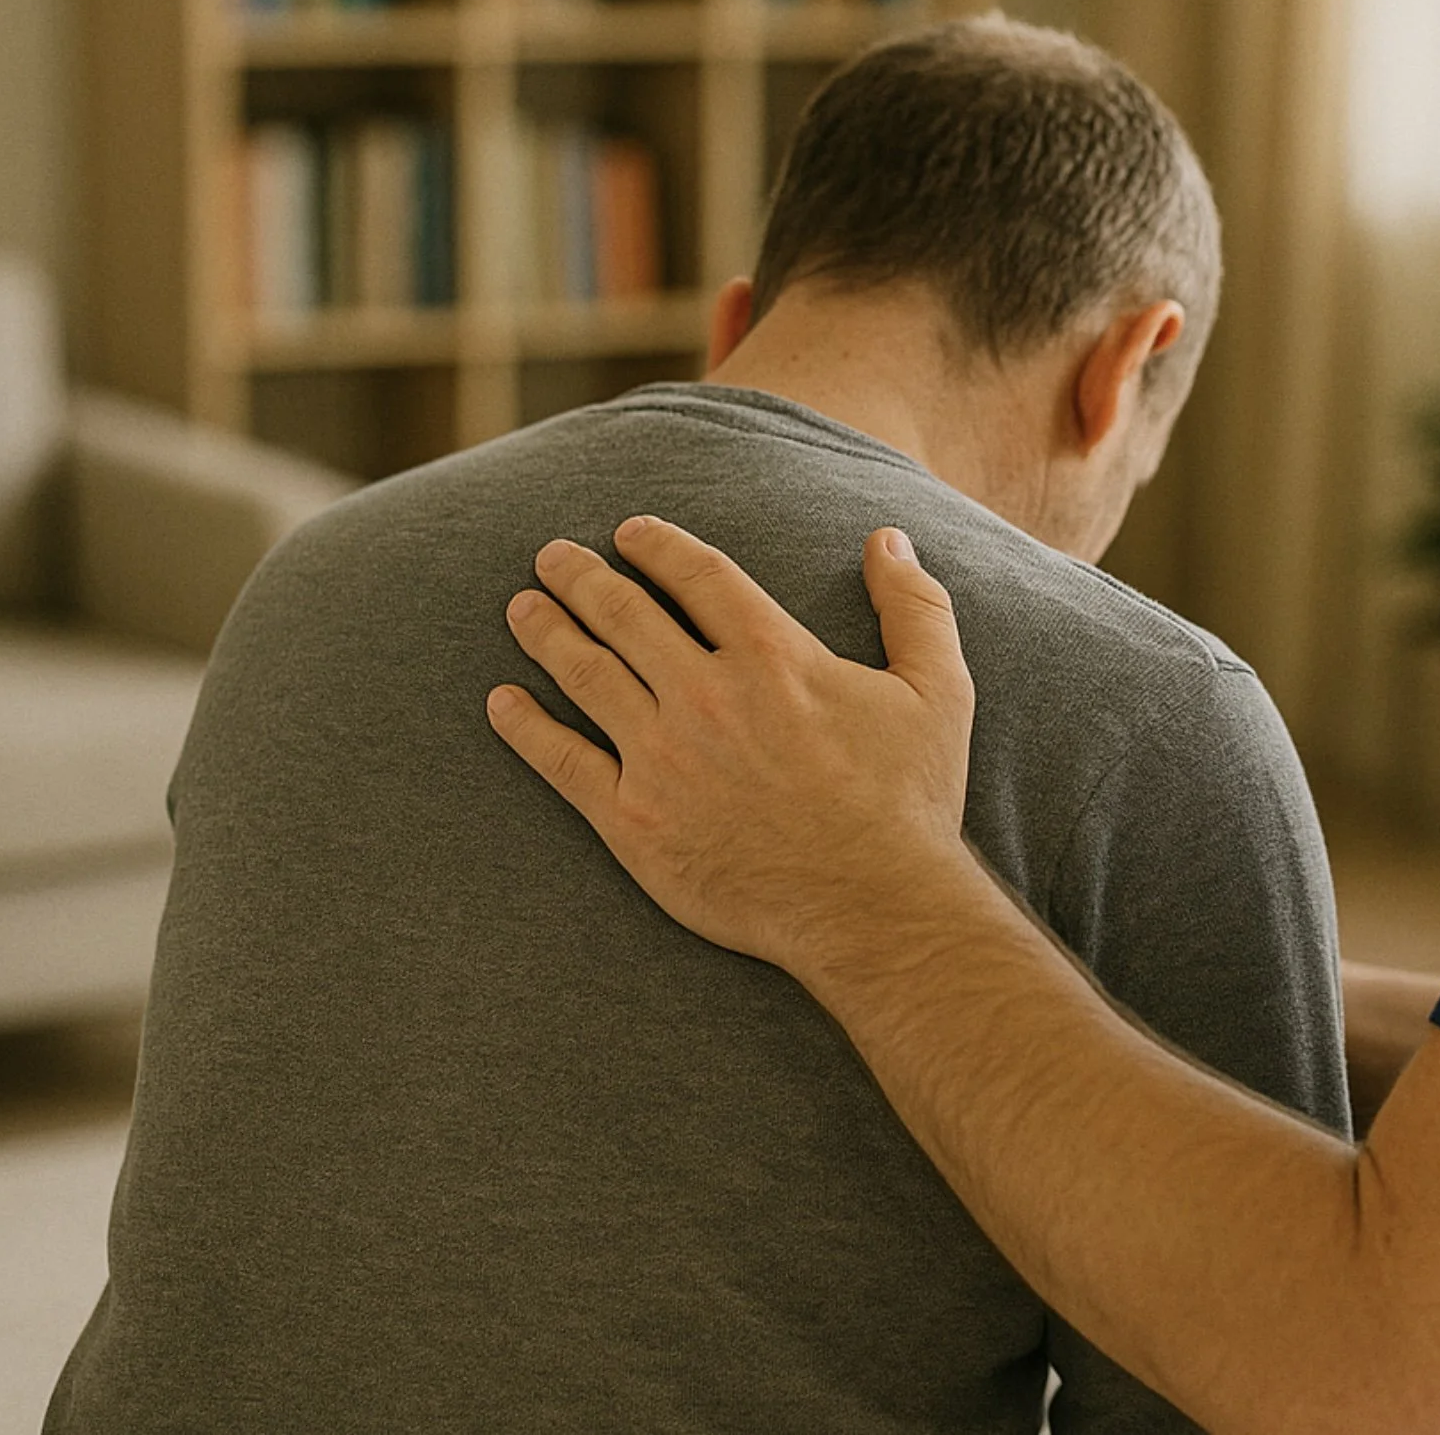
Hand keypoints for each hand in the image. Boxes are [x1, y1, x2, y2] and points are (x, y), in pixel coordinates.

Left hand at [485, 516, 977, 975]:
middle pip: (624, 613)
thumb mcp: (938, 689)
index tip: (629, 532)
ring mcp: (662, 757)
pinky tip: (502, 703)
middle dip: (581, 576)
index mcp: (773, 654)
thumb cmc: (909, 800)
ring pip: (585, 674)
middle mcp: (706, 694)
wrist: (872, 906)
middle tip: (552, 555)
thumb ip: (915, 605)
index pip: (698, 575)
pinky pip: (562, 762)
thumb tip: (887, 537)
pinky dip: (525, 727)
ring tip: (521, 608)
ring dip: (546, 632)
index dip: (658, 545)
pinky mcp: (634, 821)